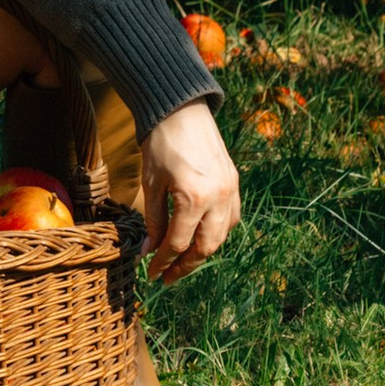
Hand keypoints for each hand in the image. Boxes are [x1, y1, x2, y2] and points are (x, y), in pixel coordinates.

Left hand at [139, 99, 239, 280]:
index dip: (163, 262)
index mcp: (193, 199)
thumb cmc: (160, 144)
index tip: (151, 274)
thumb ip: (153, 220)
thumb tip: (150, 251)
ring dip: (204, 252)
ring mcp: (230, 190)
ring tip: (184, 261)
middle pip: (205, 247)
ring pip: (222, 235)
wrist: (181, 108)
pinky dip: (219, 232)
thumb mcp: (151, 184)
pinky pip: (232, 217)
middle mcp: (218, 198)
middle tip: (168, 277)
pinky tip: (204, 236)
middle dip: (186, 266)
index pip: (178, 244)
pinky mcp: (234, 182)